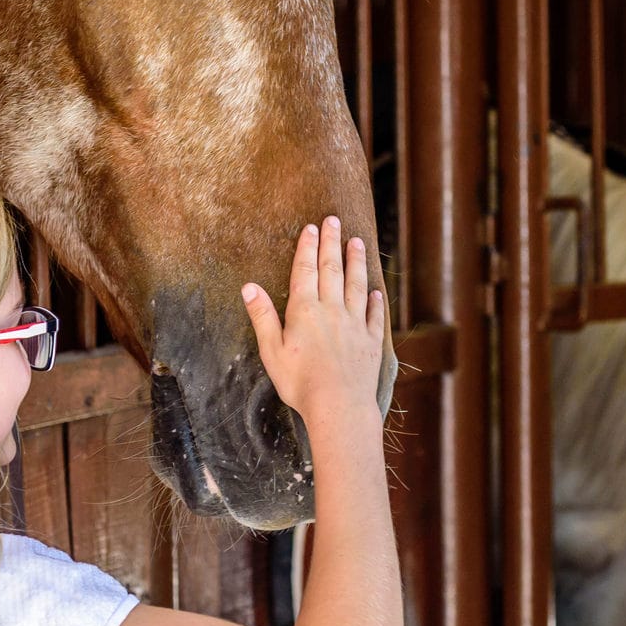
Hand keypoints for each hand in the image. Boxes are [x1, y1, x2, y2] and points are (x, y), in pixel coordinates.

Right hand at [241, 217, 386, 431]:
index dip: (308, 247)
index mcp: (306, 311)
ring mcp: (356, 324)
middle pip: (332, 269)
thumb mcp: (272, 351)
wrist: (339, 406)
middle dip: (332, 242)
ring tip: (356, 242)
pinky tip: (376, 291)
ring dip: (356, 261)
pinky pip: (375, 315)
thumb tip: (249, 287)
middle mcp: (333, 310)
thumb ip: (263, 317)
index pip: (306, 270)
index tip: (311, 227)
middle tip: (334, 220)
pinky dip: (376, 301)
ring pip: (357, 285)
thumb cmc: (300, 382)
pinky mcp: (371, 342)